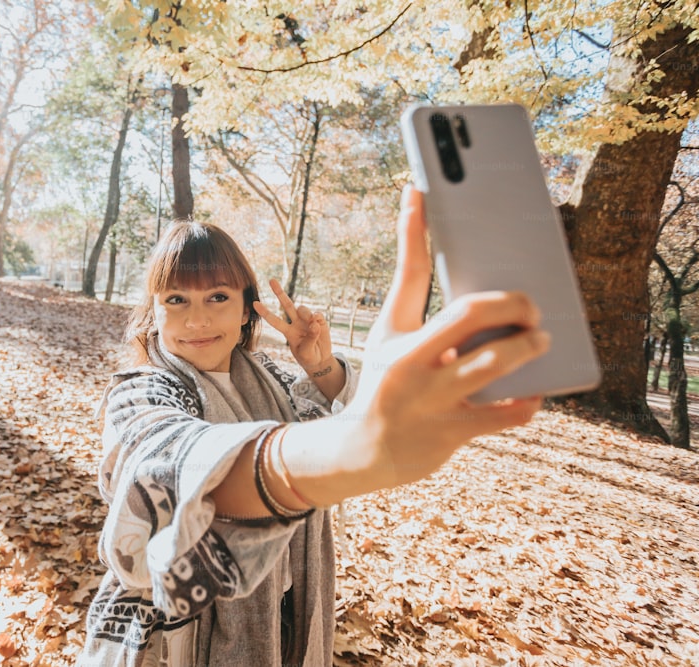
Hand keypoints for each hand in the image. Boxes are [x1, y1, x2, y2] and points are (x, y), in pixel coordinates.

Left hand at [253, 278, 334, 374]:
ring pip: (302, 309)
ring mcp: (307, 321)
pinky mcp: (319, 321)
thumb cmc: (308, 357)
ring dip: (306, 314)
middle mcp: (296, 323)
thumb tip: (314, 322)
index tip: (254, 303)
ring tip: (313, 325)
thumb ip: (309, 339)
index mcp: (288, 332)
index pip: (274, 321)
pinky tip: (318, 324)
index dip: (265, 312)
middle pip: (287, 305)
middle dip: (279, 293)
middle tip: (271, 280)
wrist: (320, 360)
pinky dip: (318, 318)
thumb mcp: (306, 353)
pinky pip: (317, 314)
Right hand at [282, 185, 550, 504]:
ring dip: (528, 347)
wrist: (361, 451)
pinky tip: (535, 391)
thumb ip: (418, 308)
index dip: (413, 228)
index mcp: (395, 334)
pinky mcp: (450, 432)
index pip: (408, 272)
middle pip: (470, 313)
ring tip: (542, 339)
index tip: (419, 190)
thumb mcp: (389, 342)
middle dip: (513, 302)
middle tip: (532, 304)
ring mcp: (430, 399)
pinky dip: (527, 401)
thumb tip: (455, 275)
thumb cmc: (386, 384)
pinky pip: (505, 414)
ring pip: (495, 363)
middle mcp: (409, 363)